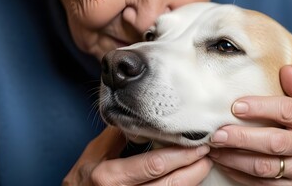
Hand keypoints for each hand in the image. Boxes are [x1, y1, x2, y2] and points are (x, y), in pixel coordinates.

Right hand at [63, 126, 212, 185]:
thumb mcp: (94, 153)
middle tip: (208, 152)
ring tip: (204, 164)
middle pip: (169, 184)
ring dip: (191, 179)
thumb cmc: (83, 180)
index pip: (154, 165)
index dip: (180, 155)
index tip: (197, 143)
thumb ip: (118, 134)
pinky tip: (188, 176)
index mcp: (110, 177)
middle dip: (193, 168)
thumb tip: (141, 114)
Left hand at [208, 65, 291, 184]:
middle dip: (242, 138)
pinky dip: (240, 175)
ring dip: (235, 159)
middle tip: (217, 133)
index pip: (287, 111)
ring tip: (214, 149)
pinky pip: (263, 184)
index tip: (236, 106)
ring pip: (265, 167)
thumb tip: (286, 69)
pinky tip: (224, 163)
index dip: (261, 108)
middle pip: (274, 142)